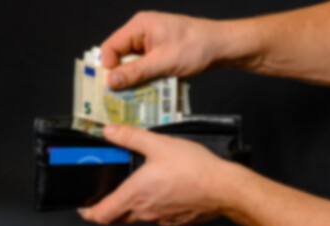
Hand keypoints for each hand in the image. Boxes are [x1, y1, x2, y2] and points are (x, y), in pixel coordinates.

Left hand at [78, 125, 235, 225]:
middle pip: (117, 217)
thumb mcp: (157, 144)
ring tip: (141, 185)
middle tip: (111, 192)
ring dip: (134, 204)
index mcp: (135, 195)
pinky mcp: (176, 220)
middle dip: (110, 207)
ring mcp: (161, 219)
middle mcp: (145, 211)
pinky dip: (154, 206)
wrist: (223, 187)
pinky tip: (164, 190)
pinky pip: (157, 216)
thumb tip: (109, 132)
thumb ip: (129, 137)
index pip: (100, 215)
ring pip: (138, 216)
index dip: (88, 212)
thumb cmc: (193, 168)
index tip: (84, 206)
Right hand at [101, 11, 257, 88]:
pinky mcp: (158, 53)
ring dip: (134, 79)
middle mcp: (141, 33)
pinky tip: (148, 90)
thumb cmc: (196, 46)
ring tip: (135, 95)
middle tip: (120, 95)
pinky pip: (144, 67)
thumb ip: (136, 72)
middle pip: (120, 56)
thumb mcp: (164, 61)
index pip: (111, 46)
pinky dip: (145, 79)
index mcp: (139, 26)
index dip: (108, 67)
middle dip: (121, 75)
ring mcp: (150, 44)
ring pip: (132, 64)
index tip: (110, 86)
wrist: (221, 46)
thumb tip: (111, 81)